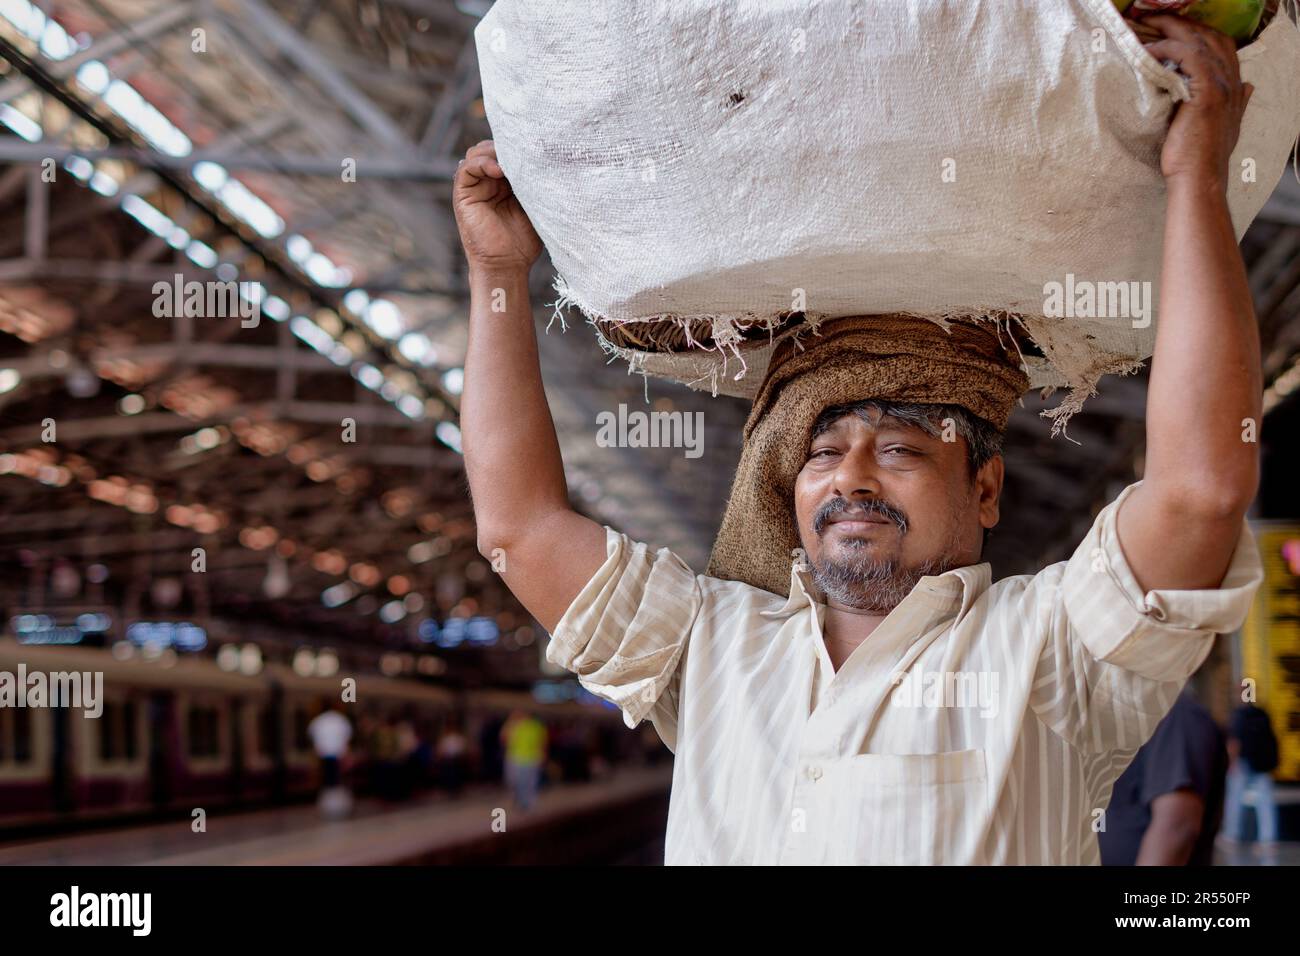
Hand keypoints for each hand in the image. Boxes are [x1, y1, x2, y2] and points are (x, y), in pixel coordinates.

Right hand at [453, 140, 542, 274]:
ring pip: (477, 153)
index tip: (535, 150)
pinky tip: (499, 170)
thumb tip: (541, 158)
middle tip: (524, 153)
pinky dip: (481, 163)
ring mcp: (475, 187)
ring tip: (511, 162)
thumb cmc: (524, 242)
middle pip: (491, 148)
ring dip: (494, 152)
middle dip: (506, 146)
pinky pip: (466, 168)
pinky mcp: (463, 194)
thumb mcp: (534, 206)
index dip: (518, 148)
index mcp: (507, 183)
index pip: (508, 152)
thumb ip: (532, 183)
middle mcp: (489, 182)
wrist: (507, 265)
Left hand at [1140, 15, 1252, 190]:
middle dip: (1179, 23)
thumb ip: (1236, 103)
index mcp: (1234, 86)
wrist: (1199, 179)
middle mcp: (1231, 81)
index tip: (1169, 26)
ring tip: (1144, 24)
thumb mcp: (1223, 126)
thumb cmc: (1199, 158)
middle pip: (1209, 36)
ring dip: (1169, 28)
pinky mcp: (1206, 93)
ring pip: (1198, 41)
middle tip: (1150, 17)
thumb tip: (1248, 87)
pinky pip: (1187, 56)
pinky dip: (1167, 48)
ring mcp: (1220, 85)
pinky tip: (1147, 50)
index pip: (1219, 44)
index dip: (1196, 31)